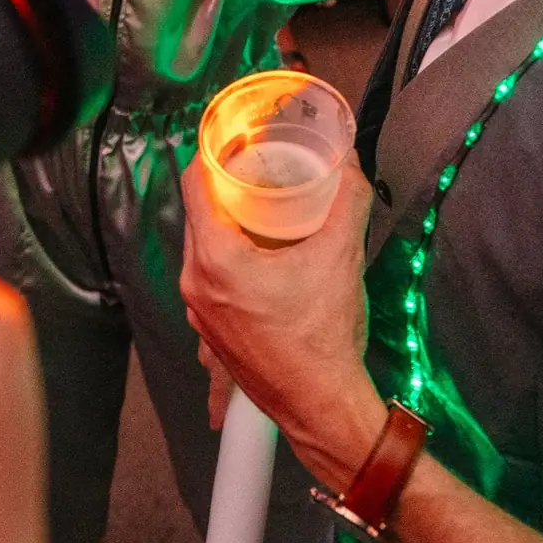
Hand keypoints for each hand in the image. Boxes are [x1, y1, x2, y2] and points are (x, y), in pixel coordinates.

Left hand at [181, 152, 379, 484]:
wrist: (323, 407)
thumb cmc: (325, 333)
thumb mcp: (343, 253)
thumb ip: (347, 196)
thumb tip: (348, 159)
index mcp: (215, 260)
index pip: (195, 183)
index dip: (213, 151)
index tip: (238, 136)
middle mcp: (195, 286)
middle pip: (200, 215)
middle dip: (228, 187)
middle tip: (263, 168)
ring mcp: (200, 316)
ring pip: (205, 251)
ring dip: (231, 227)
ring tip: (268, 213)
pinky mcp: (213, 337)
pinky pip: (214, 286)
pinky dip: (233, 266)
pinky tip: (264, 265)